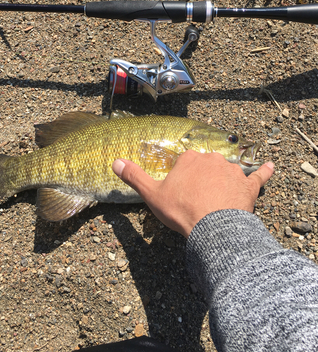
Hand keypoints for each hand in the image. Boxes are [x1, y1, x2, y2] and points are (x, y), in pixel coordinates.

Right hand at [112, 150, 273, 237]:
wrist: (213, 228)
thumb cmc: (181, 210)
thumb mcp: (152, 194)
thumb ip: (133, 176)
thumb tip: (114, 161)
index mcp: (189, 159)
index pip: (185, 162)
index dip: (183, 178)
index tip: (182, 193)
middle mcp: (211, 159)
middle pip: (205, 165)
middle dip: (202, 178)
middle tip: (198, 199)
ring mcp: (232, 171)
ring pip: (228, 170)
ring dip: (225, 180)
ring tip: (220, 199)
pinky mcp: (248, 185)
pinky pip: (259, 175)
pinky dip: (265, 171)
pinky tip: (271, 166)